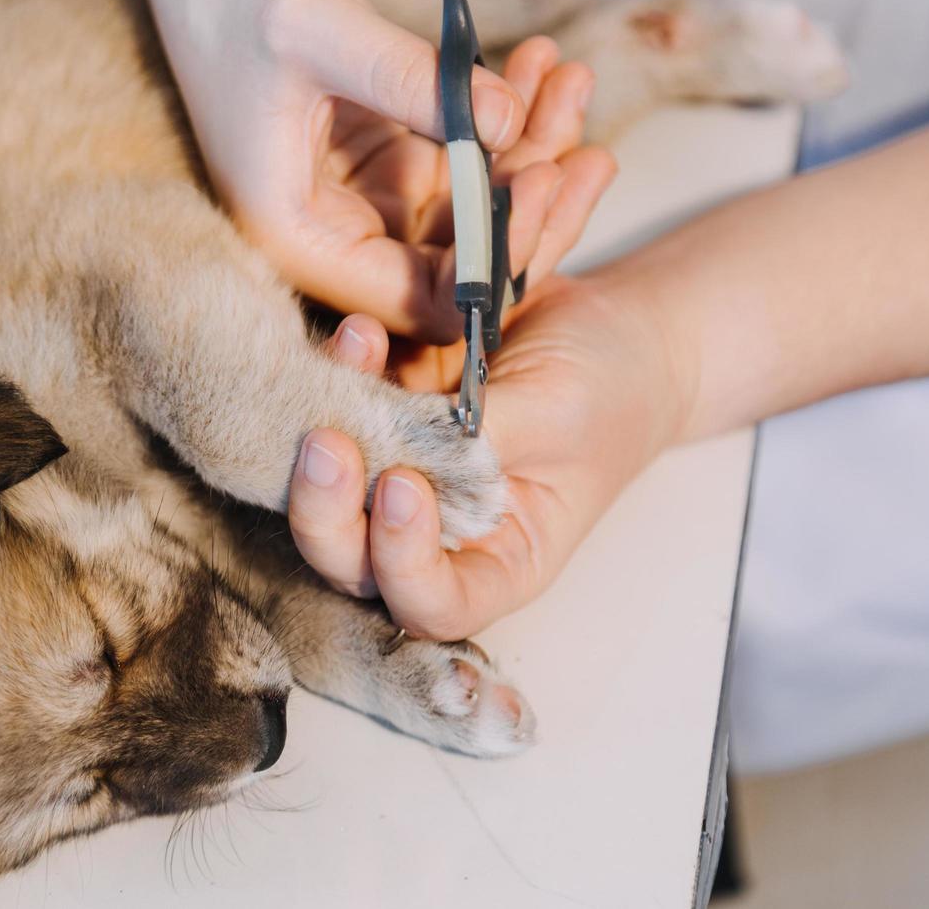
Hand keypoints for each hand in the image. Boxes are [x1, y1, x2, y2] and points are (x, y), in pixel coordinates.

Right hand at [120, 0, 595, 341]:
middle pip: (453, 272)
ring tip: (572, 81)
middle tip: (586, 152)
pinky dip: (508, 127)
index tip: (541, 193)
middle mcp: (330, 239)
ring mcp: (364, 206)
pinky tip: (543, 68)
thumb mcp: (320, 31)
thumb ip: (410, 80)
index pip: (409, 300)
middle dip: (526, 216)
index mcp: (295, 237)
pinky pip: (468, 171)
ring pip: (472, 220)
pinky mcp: (388, 171)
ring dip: (530, 159)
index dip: (484, 268)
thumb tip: (505, 124)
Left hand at [293, 266, 682, 639]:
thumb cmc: (610, 388)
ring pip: (329, 493)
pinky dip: (336, 373)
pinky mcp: (383, 420)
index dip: (400, 564)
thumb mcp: (559, 416)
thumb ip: (480, 439)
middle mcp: (441, 534)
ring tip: (342, 370)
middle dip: (327, 512)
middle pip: (355, 561)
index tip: (403, 489)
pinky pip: (337, 413)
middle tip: (325, 446)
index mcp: (498, 562)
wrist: (613, 324)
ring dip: (316, 442)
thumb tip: (397, 443)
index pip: (431, 603)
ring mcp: (402, 477)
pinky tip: (359, 334)